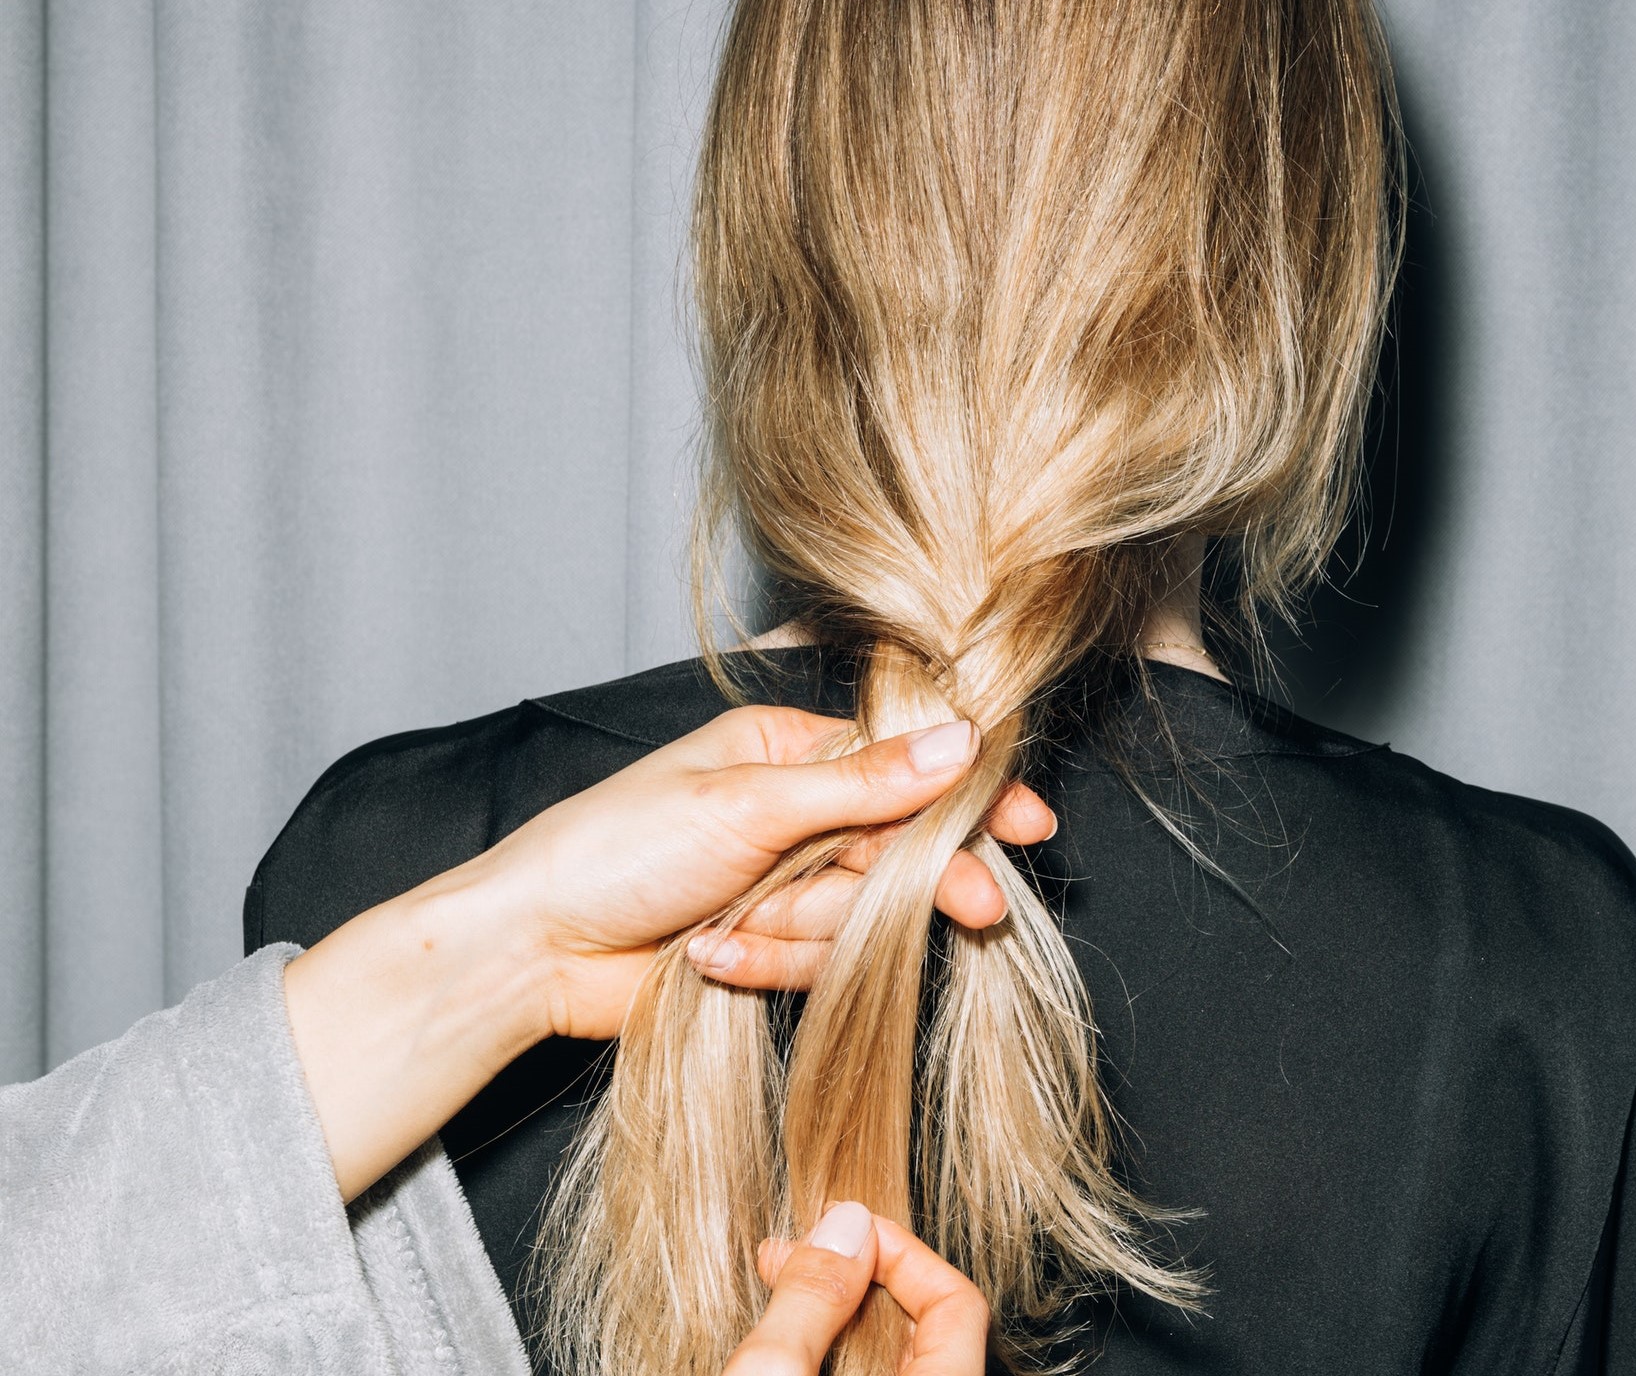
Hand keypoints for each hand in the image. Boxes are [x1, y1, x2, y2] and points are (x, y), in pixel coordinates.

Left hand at [466, 705, 1055, 1039]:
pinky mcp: (766, 950)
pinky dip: (766, 965)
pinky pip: (814, 965)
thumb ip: (862, 786)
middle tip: (978, 906)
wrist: (534, 950)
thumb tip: (959, 743)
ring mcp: (780, 884)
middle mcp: (792, 814)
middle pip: (896, 847)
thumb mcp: (746, 805)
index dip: (966, 794)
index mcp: (785, 752)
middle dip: (918, 880)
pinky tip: (707, 956)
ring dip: (801, 930)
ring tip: (729, 925)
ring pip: (858, 915)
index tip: (1028, 821)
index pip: (902, 765)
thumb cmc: (617, 849)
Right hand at [724, 1201, 988, 1375]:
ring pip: (894, 1360)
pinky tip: (786, 1346)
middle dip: (855, 1278)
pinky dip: (831, 1357)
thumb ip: (811, 1303)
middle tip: (792, 1257)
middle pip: (926, 1327)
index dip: (898, 1252)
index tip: (839, 1233)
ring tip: (779, 1293)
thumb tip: (842, 1226)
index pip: (957, 1302)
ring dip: (835, 1318)